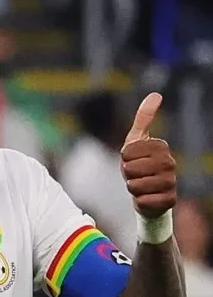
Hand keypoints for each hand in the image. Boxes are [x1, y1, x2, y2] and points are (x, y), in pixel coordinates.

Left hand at [121, 92, 176, 218]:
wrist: (148, 193)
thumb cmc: (139, 164)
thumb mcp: (137, 140)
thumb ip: (144, 118)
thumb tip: (156, 94)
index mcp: (161, 146)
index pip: (126, 153)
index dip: (124, 159)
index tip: (133, 160)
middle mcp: (170, 163)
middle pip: (129, 169)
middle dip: (127, 174)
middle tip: (136, 174)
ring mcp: (171, 182)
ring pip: (134, 186)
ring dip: (132, 187)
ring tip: (141, 185)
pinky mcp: (169, 200)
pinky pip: (142, 201)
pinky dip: (139, 201)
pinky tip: (147, 198)